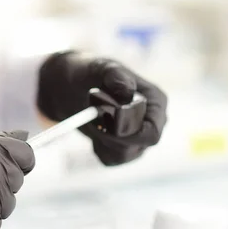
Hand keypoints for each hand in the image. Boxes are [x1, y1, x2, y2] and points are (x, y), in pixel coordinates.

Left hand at [37, 51, 166, 165]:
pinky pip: (112, 159)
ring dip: (104, 143)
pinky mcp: (124, 147)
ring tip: (93, 122)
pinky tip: (94, 132)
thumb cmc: (90, 73)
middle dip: (112, 138)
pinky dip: (99, 149)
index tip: (106, 126)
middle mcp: (153, 121)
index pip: (152, 132)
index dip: (130, 135)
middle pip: (139, 147)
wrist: (72, 86)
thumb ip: (116, 77)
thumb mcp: (100, 68)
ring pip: (125, 156)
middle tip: (94, 123)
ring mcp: (139, 136)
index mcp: (156, 101)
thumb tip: (128, 93)